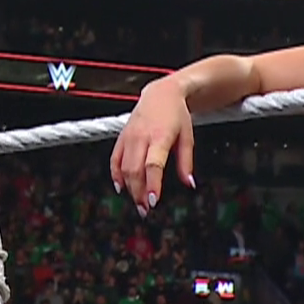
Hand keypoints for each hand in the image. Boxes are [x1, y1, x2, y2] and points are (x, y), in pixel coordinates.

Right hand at [109, 78, 196, 212]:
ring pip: (123, 168)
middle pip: (135, 170)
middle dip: (139, 193)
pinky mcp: (121, 137)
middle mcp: (141, 137)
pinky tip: (121, 188)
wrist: (161, 93)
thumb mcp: (187, 137)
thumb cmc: (177, 115)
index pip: (153, 164)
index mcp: (159, 136)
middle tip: (146, 210)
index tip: (154, 201)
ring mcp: (128, 137)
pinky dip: (115, 175)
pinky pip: (114, 159)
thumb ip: (186, 162)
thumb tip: (189, 184)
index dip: (152, 184)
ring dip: (129, 188)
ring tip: (138, 203)